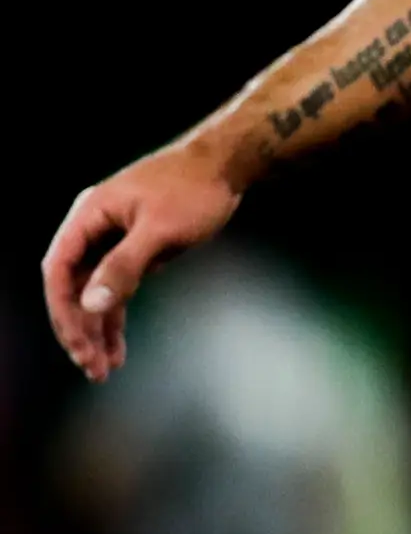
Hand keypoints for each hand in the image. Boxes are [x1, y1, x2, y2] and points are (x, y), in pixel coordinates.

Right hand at [40, 136, 249, 379]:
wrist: (227, 164)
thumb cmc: (195, 189)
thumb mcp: (161, 230)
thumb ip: (125, 266)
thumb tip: (92, 304)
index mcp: (88, 216)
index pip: (59, 271)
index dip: (64, 311)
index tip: (78, 345)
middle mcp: (93, 228)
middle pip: (73, 287)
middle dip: (81, 329)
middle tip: (94, 368)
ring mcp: (111, 239)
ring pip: (94, 293)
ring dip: (98, 330)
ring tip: (104, 369)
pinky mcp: (132, 248)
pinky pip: (116, 288)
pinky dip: (116, 315)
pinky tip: (118, 347)